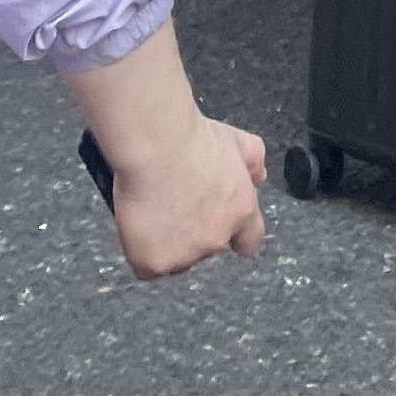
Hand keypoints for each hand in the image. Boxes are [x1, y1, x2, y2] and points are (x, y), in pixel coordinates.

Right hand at [64, 21, 265, 276]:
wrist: (155, 139)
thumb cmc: (189, 131)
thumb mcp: (232, 138)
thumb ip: (248, 155)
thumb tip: (260, 170)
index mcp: (239, 209)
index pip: (250, 240)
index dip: (237, 236)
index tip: (226, 232)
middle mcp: (216, 237)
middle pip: (205, 247)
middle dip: (193, 228)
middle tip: (174, 201)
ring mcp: (185, 253)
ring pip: (175, 256)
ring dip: (165, 237)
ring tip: (153, 203)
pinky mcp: (153, 262)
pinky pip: (147, 265)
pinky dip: (140, 248)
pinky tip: (135, 222)